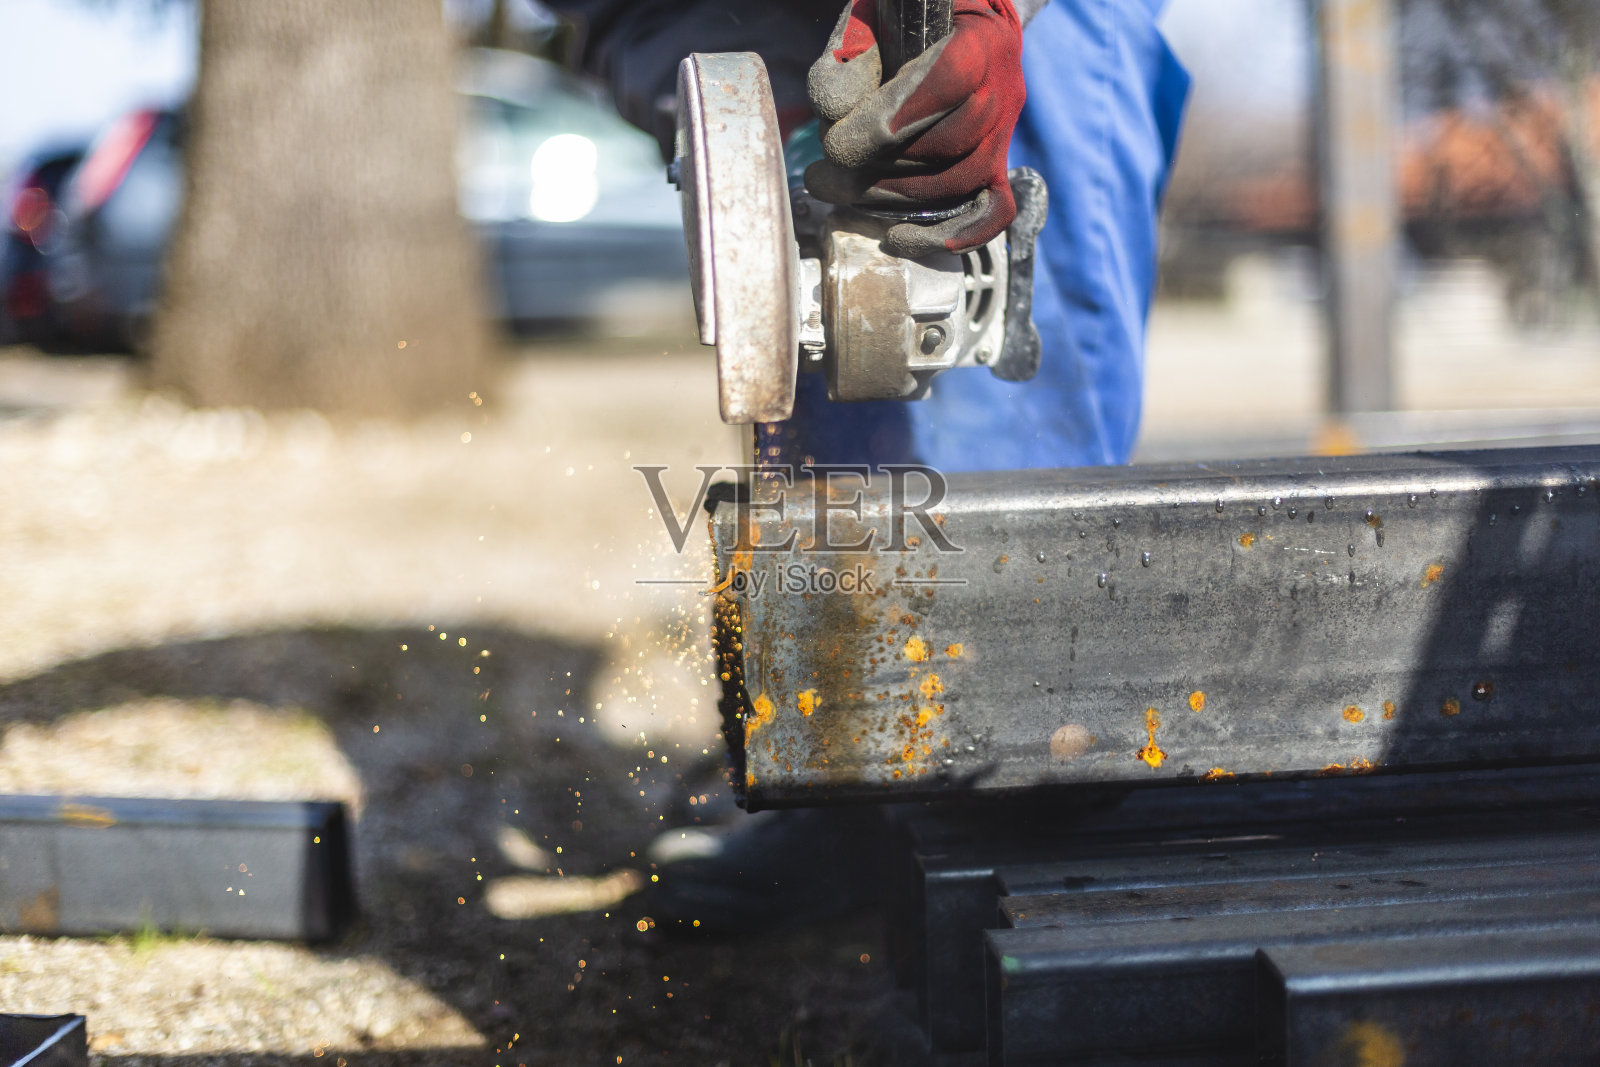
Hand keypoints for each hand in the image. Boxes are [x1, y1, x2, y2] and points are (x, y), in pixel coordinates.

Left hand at [804, 0, 1025, 256]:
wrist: (956, 21)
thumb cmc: (908, 19)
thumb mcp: (874, 15)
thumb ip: (852, 54)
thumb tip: (835, 111)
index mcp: (977, 42)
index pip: (944, 89)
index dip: (887, 125)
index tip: (838, 145)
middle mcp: (1001, 90)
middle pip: (947, 147)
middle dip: (877, 169)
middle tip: (824, 177)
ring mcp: (1002, 133)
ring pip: (959, 183)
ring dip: (893, 198)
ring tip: (842, 195)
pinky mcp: (997, 164)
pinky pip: (992, 208)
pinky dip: (954, 232)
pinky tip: (903, 238)